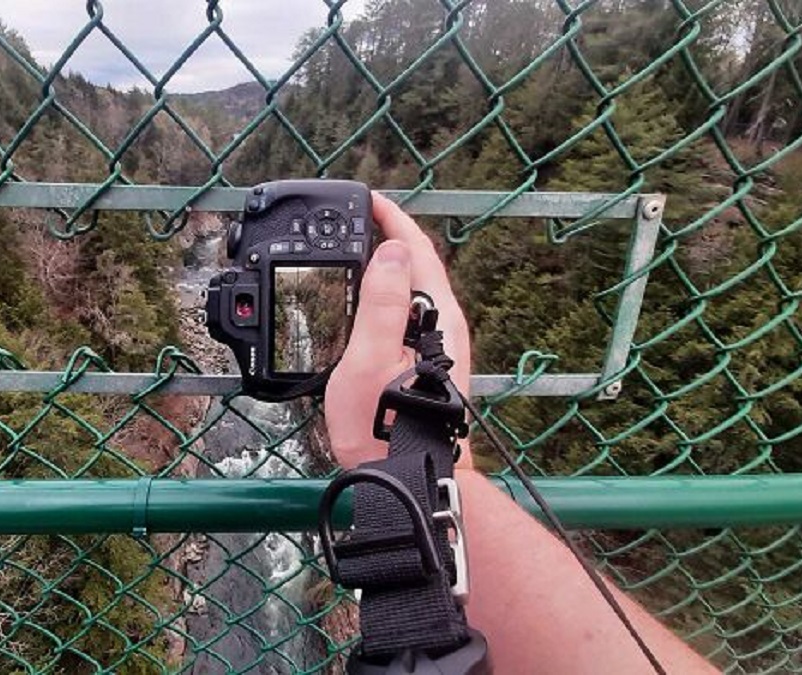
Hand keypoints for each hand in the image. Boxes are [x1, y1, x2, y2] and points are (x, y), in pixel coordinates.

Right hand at [326, 192, 471, 468]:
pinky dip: (387, 293)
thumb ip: (382, 303)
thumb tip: (390, 251)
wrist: (408, 477)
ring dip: (387, 265)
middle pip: (417, 265)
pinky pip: (409, 311)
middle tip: (355, 220)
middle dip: (388, 237)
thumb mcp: (370, 359)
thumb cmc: (385, 429)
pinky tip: (366, 302)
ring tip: (355, 252)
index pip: (416, 249)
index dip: (392, 219)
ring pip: (414, 289)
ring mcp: (442, 344)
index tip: (367, 199)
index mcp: (435, 315)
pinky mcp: (432, 362)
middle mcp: (446, 324)